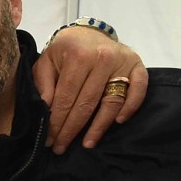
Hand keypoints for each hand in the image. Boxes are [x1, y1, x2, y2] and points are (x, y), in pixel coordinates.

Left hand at [32, 26, 146, 152]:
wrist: (88, 32)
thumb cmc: (65, 50)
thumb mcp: (46, 61)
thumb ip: (43, 84)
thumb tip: (44, 109)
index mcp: (77, 56)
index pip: (66, 98)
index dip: (57, 122)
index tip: (50, 140)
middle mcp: (101, 58)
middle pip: (86, 104)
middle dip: (72, 129)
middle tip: (62, 147)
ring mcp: (122, 62)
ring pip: (111, 102)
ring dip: (99, 127)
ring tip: (87, 144)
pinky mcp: (137, 66)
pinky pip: (138, 90)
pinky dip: (130, 107)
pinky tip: (118, 122)